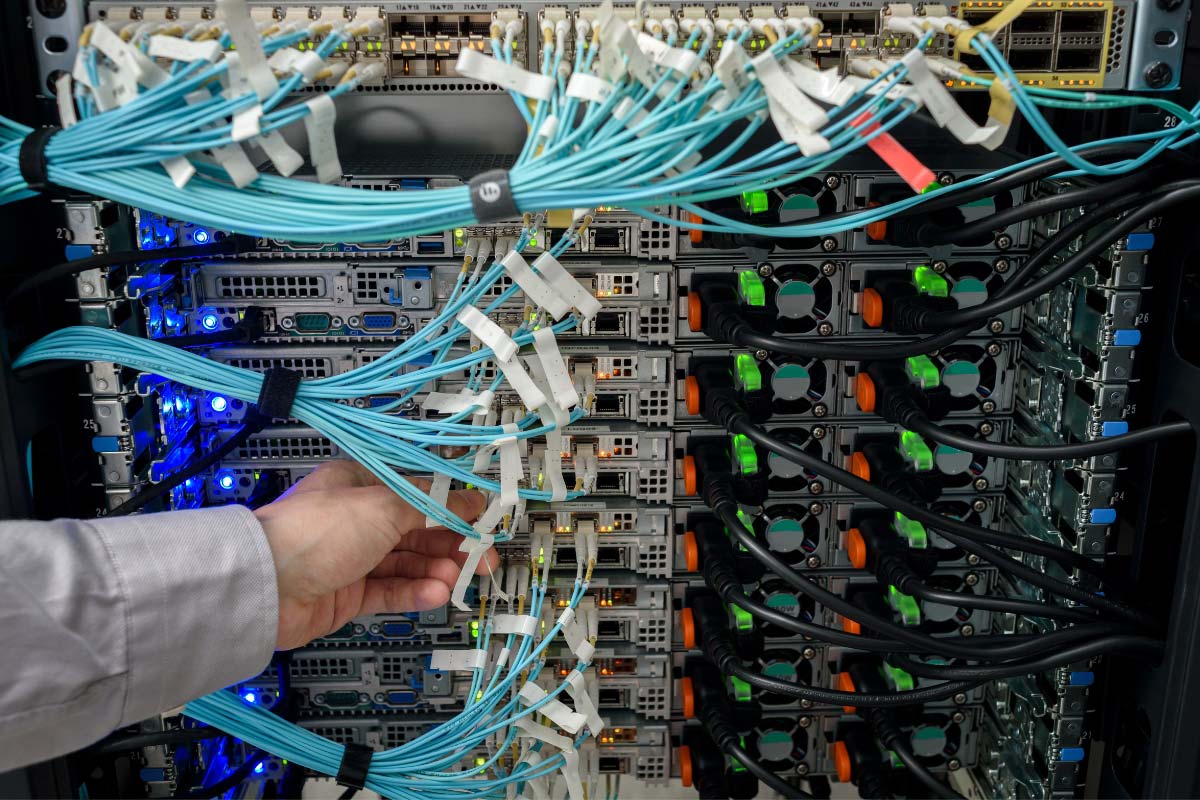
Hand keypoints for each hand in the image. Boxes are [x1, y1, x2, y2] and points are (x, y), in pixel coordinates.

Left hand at [254, 460, 491, 649]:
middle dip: (451, 545)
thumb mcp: (383, 505)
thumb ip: (430, 506)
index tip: (482, 521)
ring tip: (457, 581)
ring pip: (406, 564)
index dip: (451, 508)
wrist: (267, 584)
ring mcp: (352, 558)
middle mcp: (357, 519)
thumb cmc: (316, 531)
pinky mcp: (348, 595)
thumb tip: (468, 501)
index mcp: (361, 484)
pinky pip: (390, 591)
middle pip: (416, 532)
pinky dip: (415, 592)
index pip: (417, 495)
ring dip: (435, 571)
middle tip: (483, 560)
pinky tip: (435, 594)